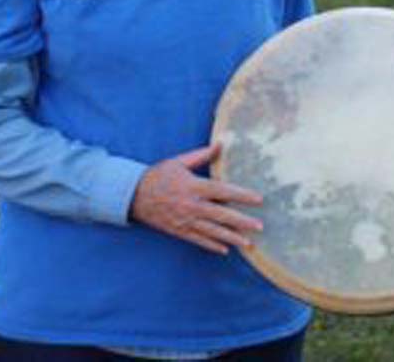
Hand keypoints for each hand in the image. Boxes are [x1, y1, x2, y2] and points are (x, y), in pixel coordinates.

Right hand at [128, 142, 262, 254]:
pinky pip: (199, 240)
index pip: (222, 191)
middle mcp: (191, 205)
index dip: (242, 195)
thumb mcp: (179, 162)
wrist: (133, 196)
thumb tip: (221, 143)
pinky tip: (226, 250)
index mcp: (193, 186)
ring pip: (213, 231)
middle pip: (221, 215)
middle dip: (242, 221)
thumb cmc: (158, 175)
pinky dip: (212, 245)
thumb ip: (201, 155)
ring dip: (232, 237)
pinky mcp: (179, 231)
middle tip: (260, 226)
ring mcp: (185, 221)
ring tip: (249, 243)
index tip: (258, 199)